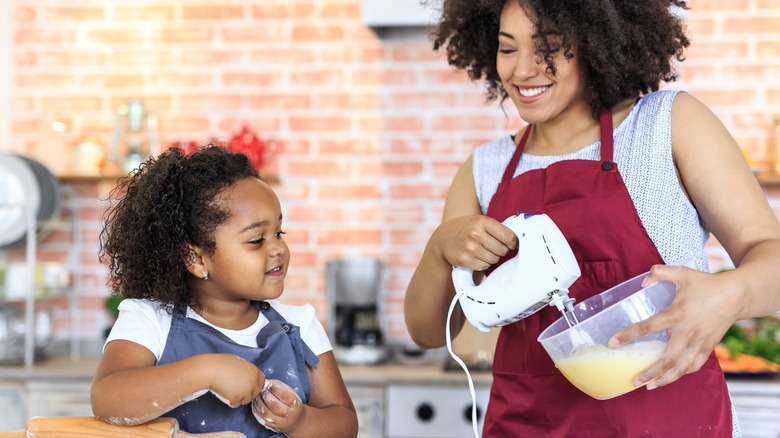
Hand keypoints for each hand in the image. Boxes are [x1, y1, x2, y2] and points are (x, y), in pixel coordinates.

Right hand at [206, 354, 265, 407]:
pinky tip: (225, 393)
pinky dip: (230, 401)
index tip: (249, 386)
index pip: (262, 382)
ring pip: (246, 400)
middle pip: (255, 393)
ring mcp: (245, 392)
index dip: (255, 385)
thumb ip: (246, 370)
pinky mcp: (236, 399)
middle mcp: (253, 382)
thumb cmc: (221, 364)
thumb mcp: (238, 362)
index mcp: (254, 371)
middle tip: (237, 389)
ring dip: (239, 398)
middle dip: (248, 393)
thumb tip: (246, 374)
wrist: (211, 370)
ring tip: (229, 390)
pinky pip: (235, 404)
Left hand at [251, 379, 303, 433]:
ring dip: (259, 404)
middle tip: (261, 390)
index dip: (277, 390)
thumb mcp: (293, 395)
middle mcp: (289, 416)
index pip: (287, 397)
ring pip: (267, 414)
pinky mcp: (273, 427)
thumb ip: (282, 388)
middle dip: (266, 397)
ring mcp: (281, 423)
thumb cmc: (293, 405)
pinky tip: (255, 404)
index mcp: (296, 406)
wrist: (296, 422)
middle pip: (275, 406)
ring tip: (257, 396)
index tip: (270, 384)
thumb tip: (268, 382)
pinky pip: (262, 420)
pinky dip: (256, 411)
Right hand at [434, 215, 516, 271]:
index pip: (509, 237)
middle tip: (493, 247)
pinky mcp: (464, 260)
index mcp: (482, 222)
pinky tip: (476, 256)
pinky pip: (484, 266)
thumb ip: (497, 229)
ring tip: (483, 251)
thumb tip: (517, 241)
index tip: (512, 244)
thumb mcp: (480, 222)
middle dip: (501, 250)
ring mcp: (469, 248)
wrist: (443, 238)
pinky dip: (483, 263)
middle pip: (503, 250)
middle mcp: (475, 234)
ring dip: (492, 258)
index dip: (513, 242)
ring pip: (494, 260)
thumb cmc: (466, 229)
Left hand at [608, 264, 740, 388]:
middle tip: (633, 381)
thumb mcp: (681, 272)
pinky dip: (682, 373)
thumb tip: (642, 282)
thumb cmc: (706, 284)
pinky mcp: (709, 347)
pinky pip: (694, 365)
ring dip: (665, 379)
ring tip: (649, 386)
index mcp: (677, 313)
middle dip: (649, 372)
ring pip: (681, 368)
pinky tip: (671, 377)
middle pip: (666, 359)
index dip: (629, 335)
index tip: (613, 343)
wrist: (736, 295)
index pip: (648, 327)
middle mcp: (688, 332)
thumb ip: (659, 272)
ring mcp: (699, 342)